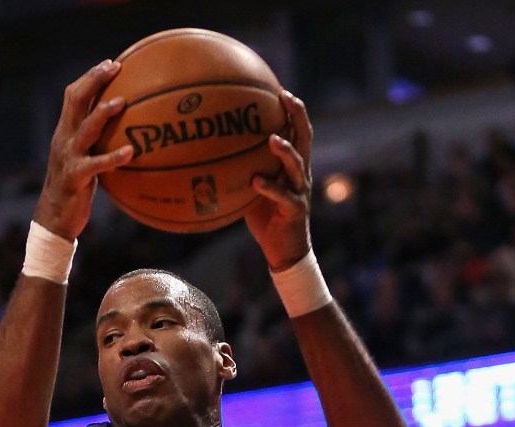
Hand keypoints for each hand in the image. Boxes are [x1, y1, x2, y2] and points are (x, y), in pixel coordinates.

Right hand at [33, 60, 134, 241]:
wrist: (54, 218)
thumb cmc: (76, 189)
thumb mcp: (85, 161)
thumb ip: (98, 144)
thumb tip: (128, 134)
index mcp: (65, 132)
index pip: (74, 95)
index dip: (91, 77)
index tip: (111, 63)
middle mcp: (64, 139)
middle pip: (75, 101)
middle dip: (94, 81)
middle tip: (115, 67)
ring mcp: (68, 157)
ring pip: (84, 128)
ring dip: (102, 113)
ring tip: (122, 102)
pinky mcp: (75, 177)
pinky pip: (97, 164)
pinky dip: (114, 157)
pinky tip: (131, 152)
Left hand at [244, 90, 312, 270]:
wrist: (284, 250)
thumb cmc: (265, 217)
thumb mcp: (251, 188)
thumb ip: (241, 169)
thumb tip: (209, 153)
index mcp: (292, 165)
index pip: (296, 130)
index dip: (291, 109)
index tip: (279, 87)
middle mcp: (300, 173)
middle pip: (305, 137)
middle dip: (297, 115)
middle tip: (285, 97)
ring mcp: (300, 190)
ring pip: (297, 164)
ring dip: (285, 150)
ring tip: (272, 139)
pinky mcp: (295, 209)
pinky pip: (283, 195)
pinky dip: (270, 187)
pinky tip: (256, 181)